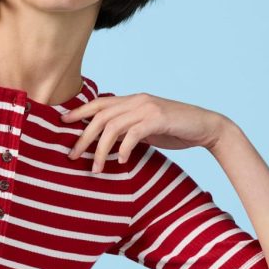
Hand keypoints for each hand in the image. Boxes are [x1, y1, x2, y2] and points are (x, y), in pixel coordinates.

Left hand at [60, 92, 227, 172]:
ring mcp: (147, 108)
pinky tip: (122, 161)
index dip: (79, 111)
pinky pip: (133, 134)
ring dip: (100, 149)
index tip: (62, 122)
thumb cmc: (175, 129)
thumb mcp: (146, 128)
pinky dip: (124, 149)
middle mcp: (137, 100)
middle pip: (100, 116)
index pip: (99, 103)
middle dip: (83, 137)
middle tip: (72, 155)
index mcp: (132, 100)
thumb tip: (106, 141)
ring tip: (96, 168)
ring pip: (113, 127)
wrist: (206, 126)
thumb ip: (127, 129)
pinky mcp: (158, 119)